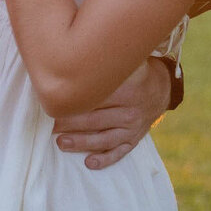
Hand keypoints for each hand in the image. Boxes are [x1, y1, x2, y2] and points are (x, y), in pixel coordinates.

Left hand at [50, 57, 170, 169]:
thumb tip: (81, 47)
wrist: (160, 89)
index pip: (96, 97)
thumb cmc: (133, 72)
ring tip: (61, 143)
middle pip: (96, 119)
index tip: (54, 103)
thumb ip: (107, 56)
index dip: (74, 101)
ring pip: (105, 139)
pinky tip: (89, 163)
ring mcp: (133, 127)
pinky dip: (105, 159)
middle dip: (71, 123)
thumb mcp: (127, 61)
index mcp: (127, 88)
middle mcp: (130, 110)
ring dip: (82, 142)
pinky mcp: (134, 139)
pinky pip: (119, 152)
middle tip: (50, 125)